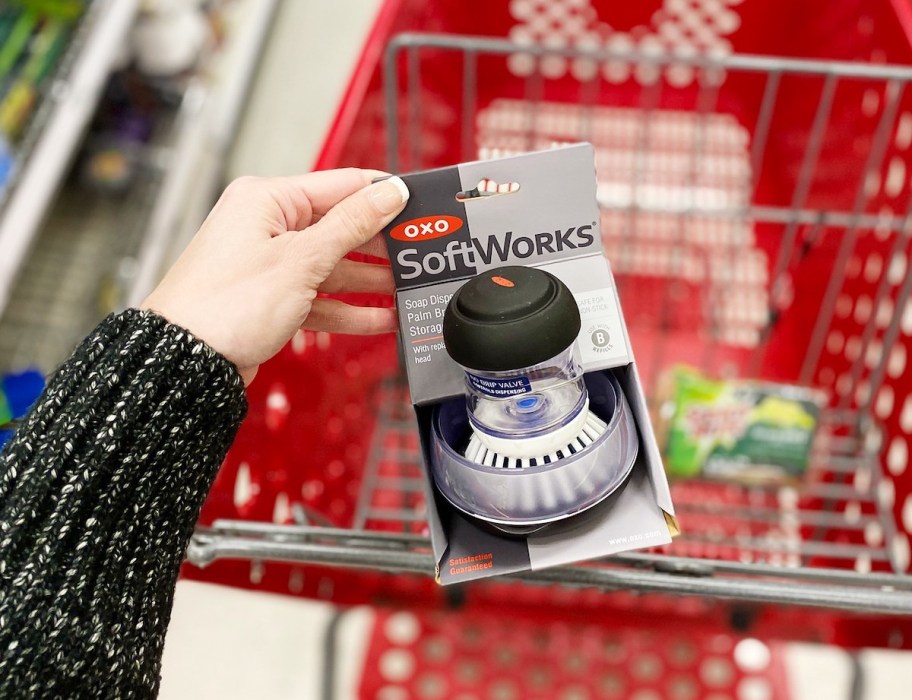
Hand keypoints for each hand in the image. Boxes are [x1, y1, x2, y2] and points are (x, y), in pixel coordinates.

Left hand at [139, 169, 408, 384]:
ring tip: (407, 288)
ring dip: (369, 281)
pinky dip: (347, 309)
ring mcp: (269, 264)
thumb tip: (388, 194)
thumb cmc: (224, 305)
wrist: (185, 362)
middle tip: (419, 252)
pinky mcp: (271, 298)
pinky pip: (319, 298)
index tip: (418, 205)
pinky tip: (380, 318)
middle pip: (340, 227)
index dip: (383, 196)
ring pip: (333, 266)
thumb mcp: (302, 259)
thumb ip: (351, 226)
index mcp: (267, 199)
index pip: (341, 185)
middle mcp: (267, 226)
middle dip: (380, 244)